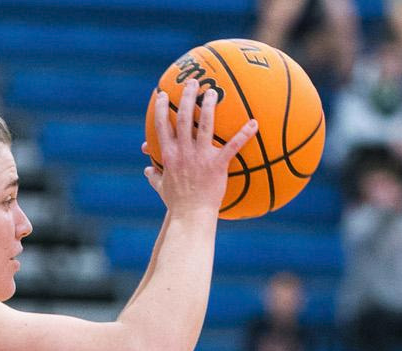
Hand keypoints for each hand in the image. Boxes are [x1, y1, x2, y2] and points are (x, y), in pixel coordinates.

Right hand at [143, 78, 257, 216]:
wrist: (191, 216)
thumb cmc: (177, 204)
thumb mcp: (161, 188)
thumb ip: (154, 176)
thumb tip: (147, 170)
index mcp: (169, 155)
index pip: (161, 125)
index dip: (160, 108)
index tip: (161, 94)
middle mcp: (183, 151)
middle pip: (182, 117)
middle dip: (186, 96)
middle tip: (192, 82)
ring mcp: (200, 157)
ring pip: (205, 124)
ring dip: (209, 106)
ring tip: (214, 92)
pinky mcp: (217, 165)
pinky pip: (233, 146)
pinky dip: (244, 134)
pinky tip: (254, 123)